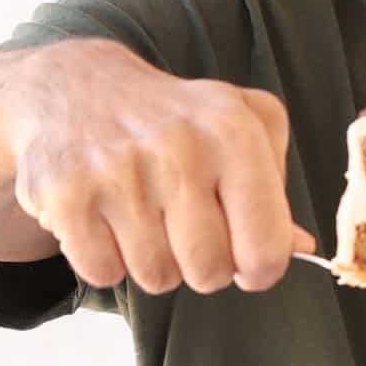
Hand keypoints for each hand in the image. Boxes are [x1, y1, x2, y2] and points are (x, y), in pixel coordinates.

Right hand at [0, 39, 316, 294]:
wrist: (74, 88)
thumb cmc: (176, 121)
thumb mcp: (241, 128)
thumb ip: (277, 190)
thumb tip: (300, 247)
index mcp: (233, 132)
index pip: (266, 247)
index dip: (260, 269)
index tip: (247, 260)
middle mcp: (178, 147)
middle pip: (210, 272)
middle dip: (203, 267)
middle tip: (186, 232)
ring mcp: (118, 170)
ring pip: (157, 277)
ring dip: (154, 263)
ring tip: (144, 218)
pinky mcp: (65, 192)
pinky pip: (103, 273)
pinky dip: (106, 260)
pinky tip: (106, 220)